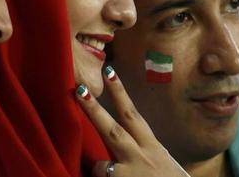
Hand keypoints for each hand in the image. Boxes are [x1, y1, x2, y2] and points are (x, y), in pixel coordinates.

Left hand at [75, 66, 189, 176]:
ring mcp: (132, 176)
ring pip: (102, 168)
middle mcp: (142, 159)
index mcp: (151, 148)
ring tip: (108, 174)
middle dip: (94, 109)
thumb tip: (116, 142)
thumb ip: (140, 150)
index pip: (133, 115)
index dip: (120, 93)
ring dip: (98, 171)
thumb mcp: (160, 163)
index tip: (108, 71)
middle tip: (78, 88)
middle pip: (113, 130)